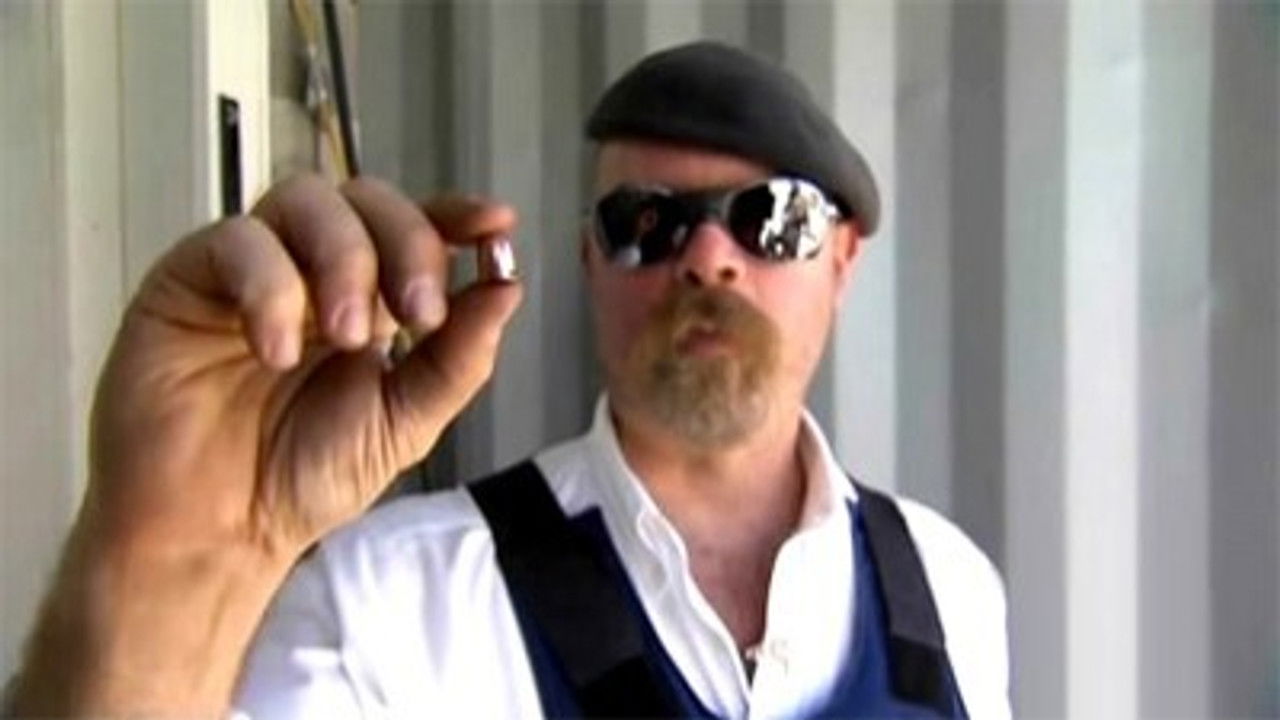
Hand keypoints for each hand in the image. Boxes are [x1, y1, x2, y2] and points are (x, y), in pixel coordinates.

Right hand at [10, 175, 523, 717]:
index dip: (455, 215)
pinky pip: (236, 242)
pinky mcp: (189, 279)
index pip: (415, 228)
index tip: (495, 224)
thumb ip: (457, 359)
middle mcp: (312, 272)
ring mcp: (252, 269)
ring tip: (349, 336)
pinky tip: (278, 353)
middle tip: (419, 313)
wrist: (218, 533)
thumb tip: (507, 289)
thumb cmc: (302, 479)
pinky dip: (270, 289)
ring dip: (345, 259)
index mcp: (371, 299)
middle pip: (367, 200)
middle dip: (408, 244)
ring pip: (306, 201)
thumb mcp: (404, 423)